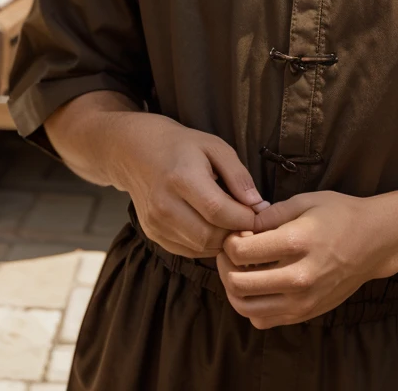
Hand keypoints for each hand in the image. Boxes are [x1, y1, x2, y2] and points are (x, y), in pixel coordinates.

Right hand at [109, 112, 268, 257]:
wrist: (137, 151)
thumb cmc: (182, 146)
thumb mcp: (215, 147)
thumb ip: (238, 176)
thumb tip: (258, 206)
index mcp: (182, 179)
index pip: (219, 212)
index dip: (245, 218)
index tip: (260, 214)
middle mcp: (165, 205)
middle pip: (210, 236)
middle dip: (236, 232)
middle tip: (249, 221)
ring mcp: (156, 223)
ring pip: (200, 248)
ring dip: (222, 241)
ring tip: (232, 222)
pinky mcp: (153, 234)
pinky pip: (188, 251)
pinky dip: (206, 245)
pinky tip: (213, 226)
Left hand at [217, 191, 381, 327]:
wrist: (374, 242)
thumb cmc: (340, 215)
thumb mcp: (305, 201)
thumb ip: (270, 214)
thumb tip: (241, 225)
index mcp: (297, 243)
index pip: (241, 252)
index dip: (229, 241)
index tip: (236, 232)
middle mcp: (298, 277)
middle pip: (238, 285)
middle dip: (225, 265)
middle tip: (230, 251)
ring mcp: (303, 301)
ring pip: (246, 308)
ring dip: (234, 289)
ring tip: (239, 270)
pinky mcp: (305, 314)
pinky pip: (263, 320)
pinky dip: (251, 306)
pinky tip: (257, 286)